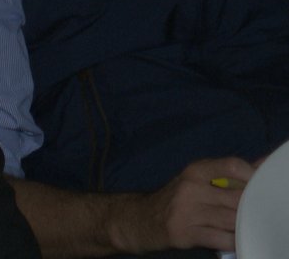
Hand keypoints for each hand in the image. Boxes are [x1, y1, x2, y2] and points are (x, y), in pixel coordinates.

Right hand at [113, 157, 254, 253]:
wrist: (141, 219)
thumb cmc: (177, 199)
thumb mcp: (198, 179)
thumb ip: (229, 172)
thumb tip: (264, 163)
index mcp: (195, 170)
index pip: (232, 166)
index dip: (253, 177)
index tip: (262, 188)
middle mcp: (190, 187)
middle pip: (237, 197)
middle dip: (251, 207)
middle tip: (259, 212)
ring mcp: (187, 211)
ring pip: (232, 219)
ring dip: (243, 226)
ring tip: (245, 226)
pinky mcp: (185, 233)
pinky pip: (221, 238)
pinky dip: (232, 241)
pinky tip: (232, 239)